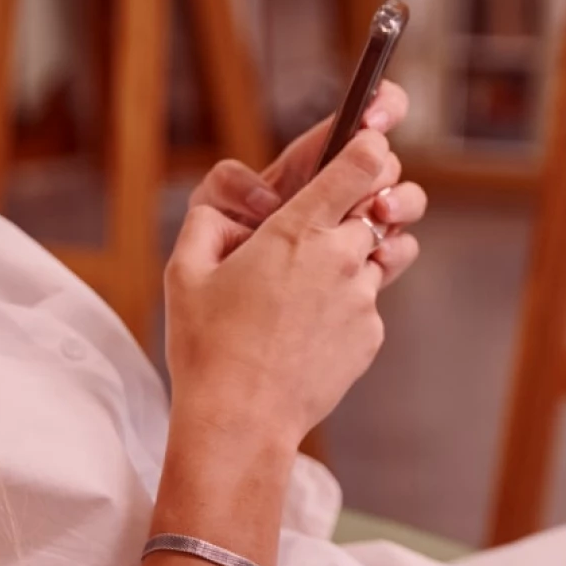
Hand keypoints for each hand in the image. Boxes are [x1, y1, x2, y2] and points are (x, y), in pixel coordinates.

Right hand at [164, 130, 408, 450]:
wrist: (240, 420)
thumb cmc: (207, 345)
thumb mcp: (185, 270)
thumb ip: (209, 221)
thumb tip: (232, 208)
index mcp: (298, 230)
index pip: (361, 164)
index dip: (369, 148)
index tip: (367, 145)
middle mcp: (341, 258)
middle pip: (377, 208)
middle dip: (358, 208)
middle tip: (319, 229)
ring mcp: (362, 299)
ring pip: (380, 256)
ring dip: (357, 256)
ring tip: (314, 281)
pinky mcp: (370, 336)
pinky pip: (368, 303)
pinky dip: (346, 305)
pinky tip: (308, 329)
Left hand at [189, 82, 427, 283]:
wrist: (230, 302)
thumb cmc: (219, 243)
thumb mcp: (212, 203)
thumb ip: (230, 185)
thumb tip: (266, 200)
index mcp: (314, 160)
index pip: (363, 116)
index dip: (382, 104)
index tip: (372, 118)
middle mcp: (344, 188)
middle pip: (388, 161)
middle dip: (384, 168)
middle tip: (367, 187)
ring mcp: (359, 225)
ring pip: (405, 201)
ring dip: (401, 203)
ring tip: (379, 215)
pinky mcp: (367, 262)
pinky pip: (399, 249)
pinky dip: (397, 250)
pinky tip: (379, 258)